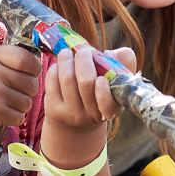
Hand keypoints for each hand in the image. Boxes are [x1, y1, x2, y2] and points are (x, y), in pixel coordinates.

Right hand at [0, 43, 40, 138]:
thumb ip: (1, 60)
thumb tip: (32, 63)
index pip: (26, 58)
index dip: (34, 68)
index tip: (32, 75)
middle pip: (31, 82)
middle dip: (28, 92)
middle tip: (15, 95)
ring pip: (27, 102)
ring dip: (20, 107)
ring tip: (4, 105)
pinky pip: (19, 117)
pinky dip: (13, 119)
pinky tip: (0, 116)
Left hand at [38, 45, 137, 167]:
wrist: (74, 124)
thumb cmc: (98, 96)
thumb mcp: (115, 85)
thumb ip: (122, 65)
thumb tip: (113, 53)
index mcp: (111, 109)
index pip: (108, 105)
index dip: (104, 92)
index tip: (101, 78)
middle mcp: (91, 115)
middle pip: (85, 83)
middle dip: (83, 60)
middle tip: (83, 51)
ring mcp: (71, 114)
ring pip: (67, 79)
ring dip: (66, 60)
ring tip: (67, 53)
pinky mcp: (53, 109)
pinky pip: (52, 82)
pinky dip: (55, 68)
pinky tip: (59, 66)